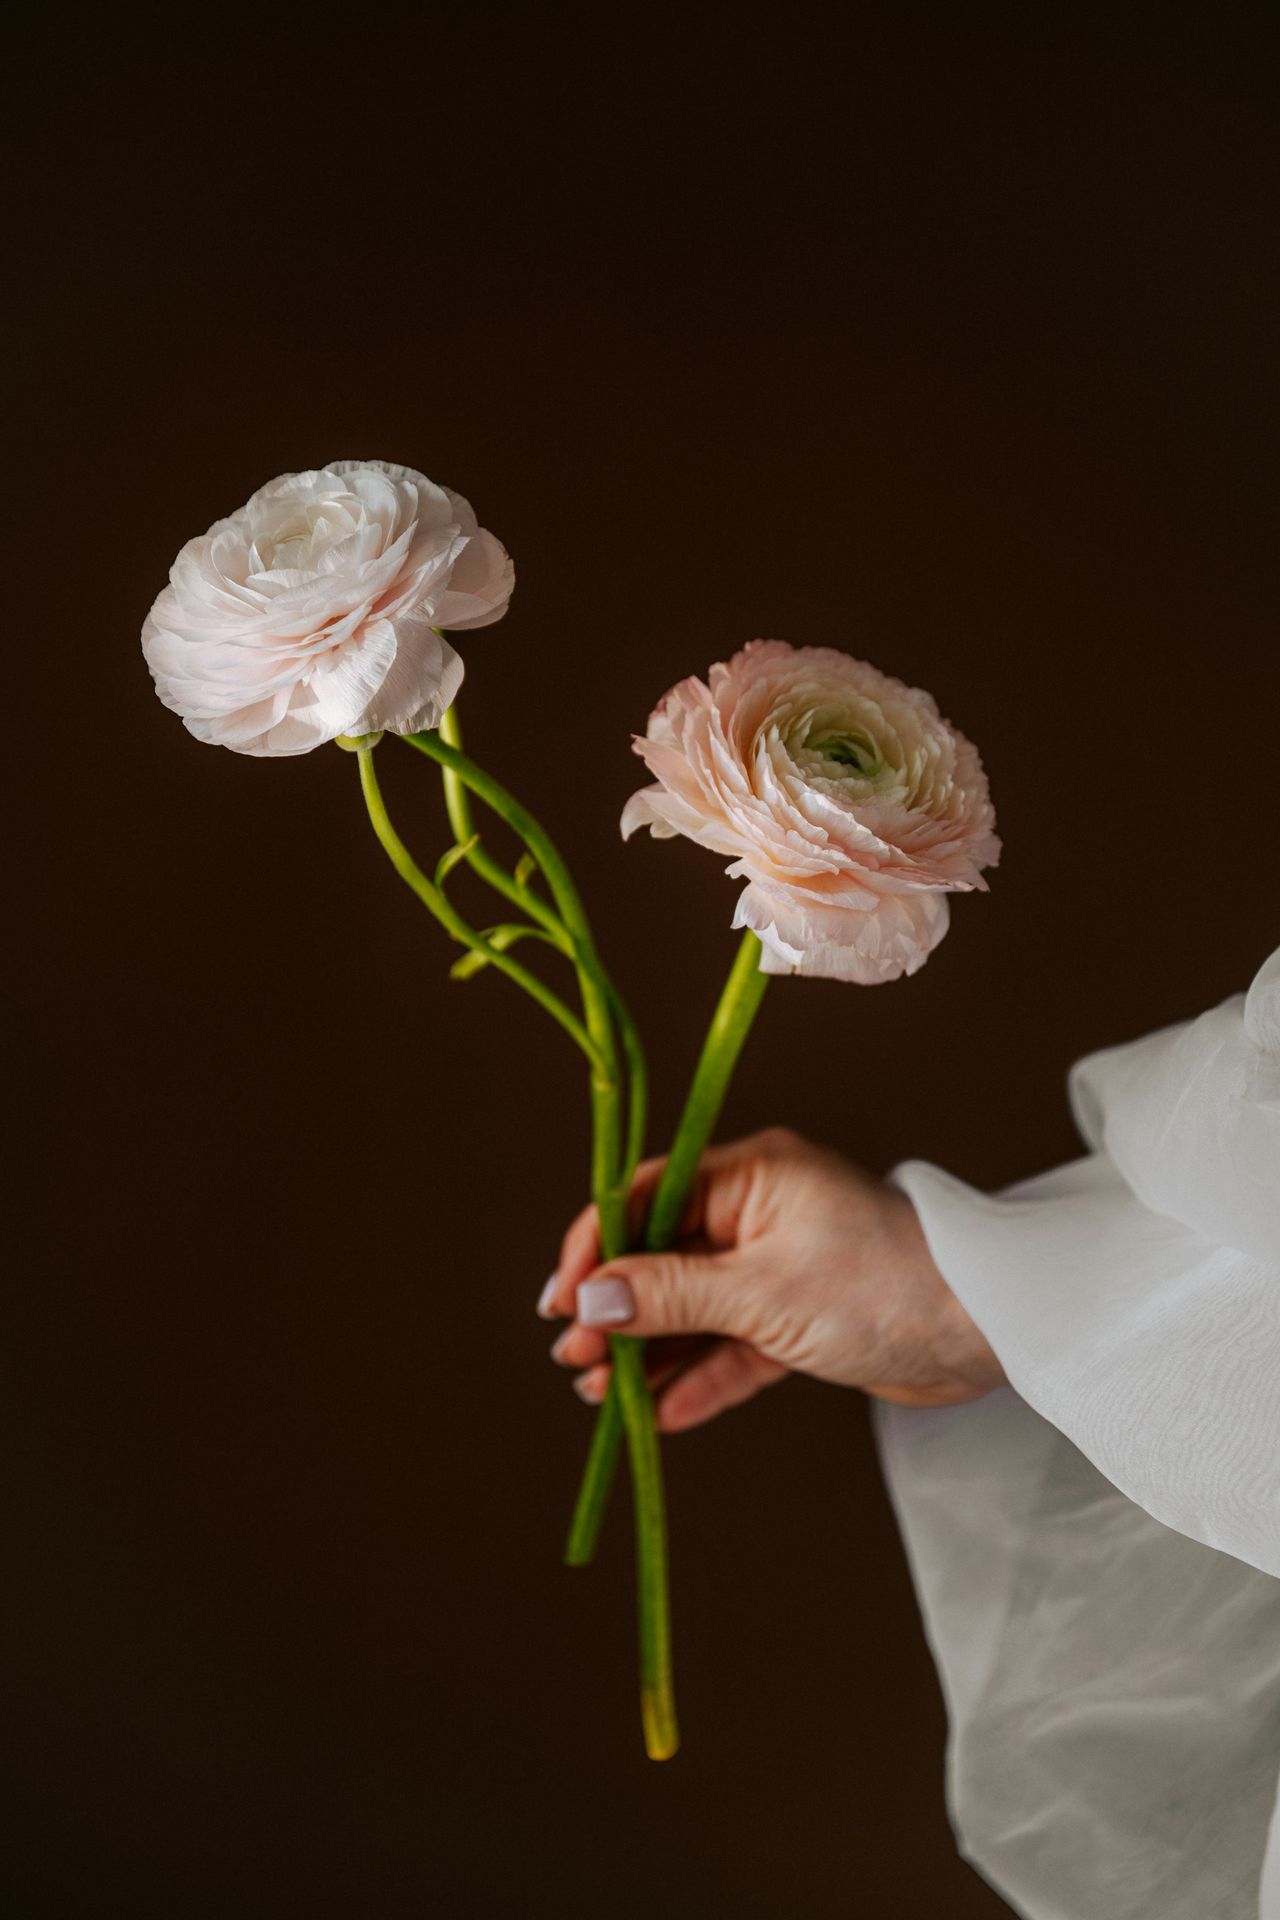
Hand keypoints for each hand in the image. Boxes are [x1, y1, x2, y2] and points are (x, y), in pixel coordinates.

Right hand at [539, 1128, 1004, 1431]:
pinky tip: (661, 1412)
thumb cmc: (884, 1287)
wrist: (987, 1333)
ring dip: (651, 1351)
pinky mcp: (803, 1319)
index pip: (649, 1198)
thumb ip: (672, 1296)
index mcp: (751, 1175)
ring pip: (695, 1309)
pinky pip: (735, 1345)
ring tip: (604, 1394)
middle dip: (618, 1310)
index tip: (562, 1299)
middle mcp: (761, 1213)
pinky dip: (701, 1376)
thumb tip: (591, 1298)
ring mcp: (781, 1266)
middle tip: (576, 1358)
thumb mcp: (762, 1292)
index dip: (598, 1247)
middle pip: (664, 1258)